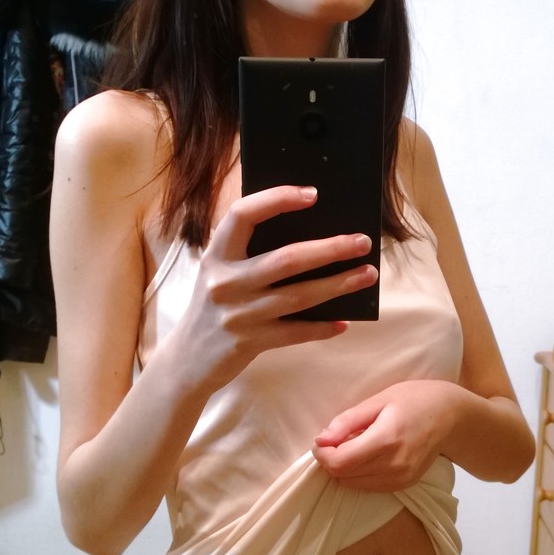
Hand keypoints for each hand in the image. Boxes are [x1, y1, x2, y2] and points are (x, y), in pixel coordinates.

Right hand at [180, 185, 377, 388]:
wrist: (186, 360)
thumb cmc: (213, 307)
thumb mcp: (219, 272)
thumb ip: (248, 253)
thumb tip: (311, 235)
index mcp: (216, 254)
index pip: (243, 214)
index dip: (277, 199)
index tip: (313, 194)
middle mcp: (224, 281)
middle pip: (286, 258)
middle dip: (330, 248)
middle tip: (363, 241)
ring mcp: (237, 314)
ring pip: (298, 295)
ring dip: (338, 284)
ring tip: (367, 275)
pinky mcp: (249, 342)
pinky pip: (296, 332)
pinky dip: (322, 327)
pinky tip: (343, 322)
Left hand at [312, 380, 460, 490]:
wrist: (453, 418)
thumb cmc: (416, 400)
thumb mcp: (379, 400)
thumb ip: (347, 421)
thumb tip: (321, 440)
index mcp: (386, 440)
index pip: (339, 462)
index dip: (322, 454)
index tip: (322, 440)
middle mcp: (394, 465)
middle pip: (343, 475)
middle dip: (331, 460)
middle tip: (336, 441)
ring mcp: (400, 478)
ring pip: (353, 484)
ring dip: (344, 468)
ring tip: (353, 446)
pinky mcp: (403, 485)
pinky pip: (368, 487)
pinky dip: (358, 474)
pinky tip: (367, 456)